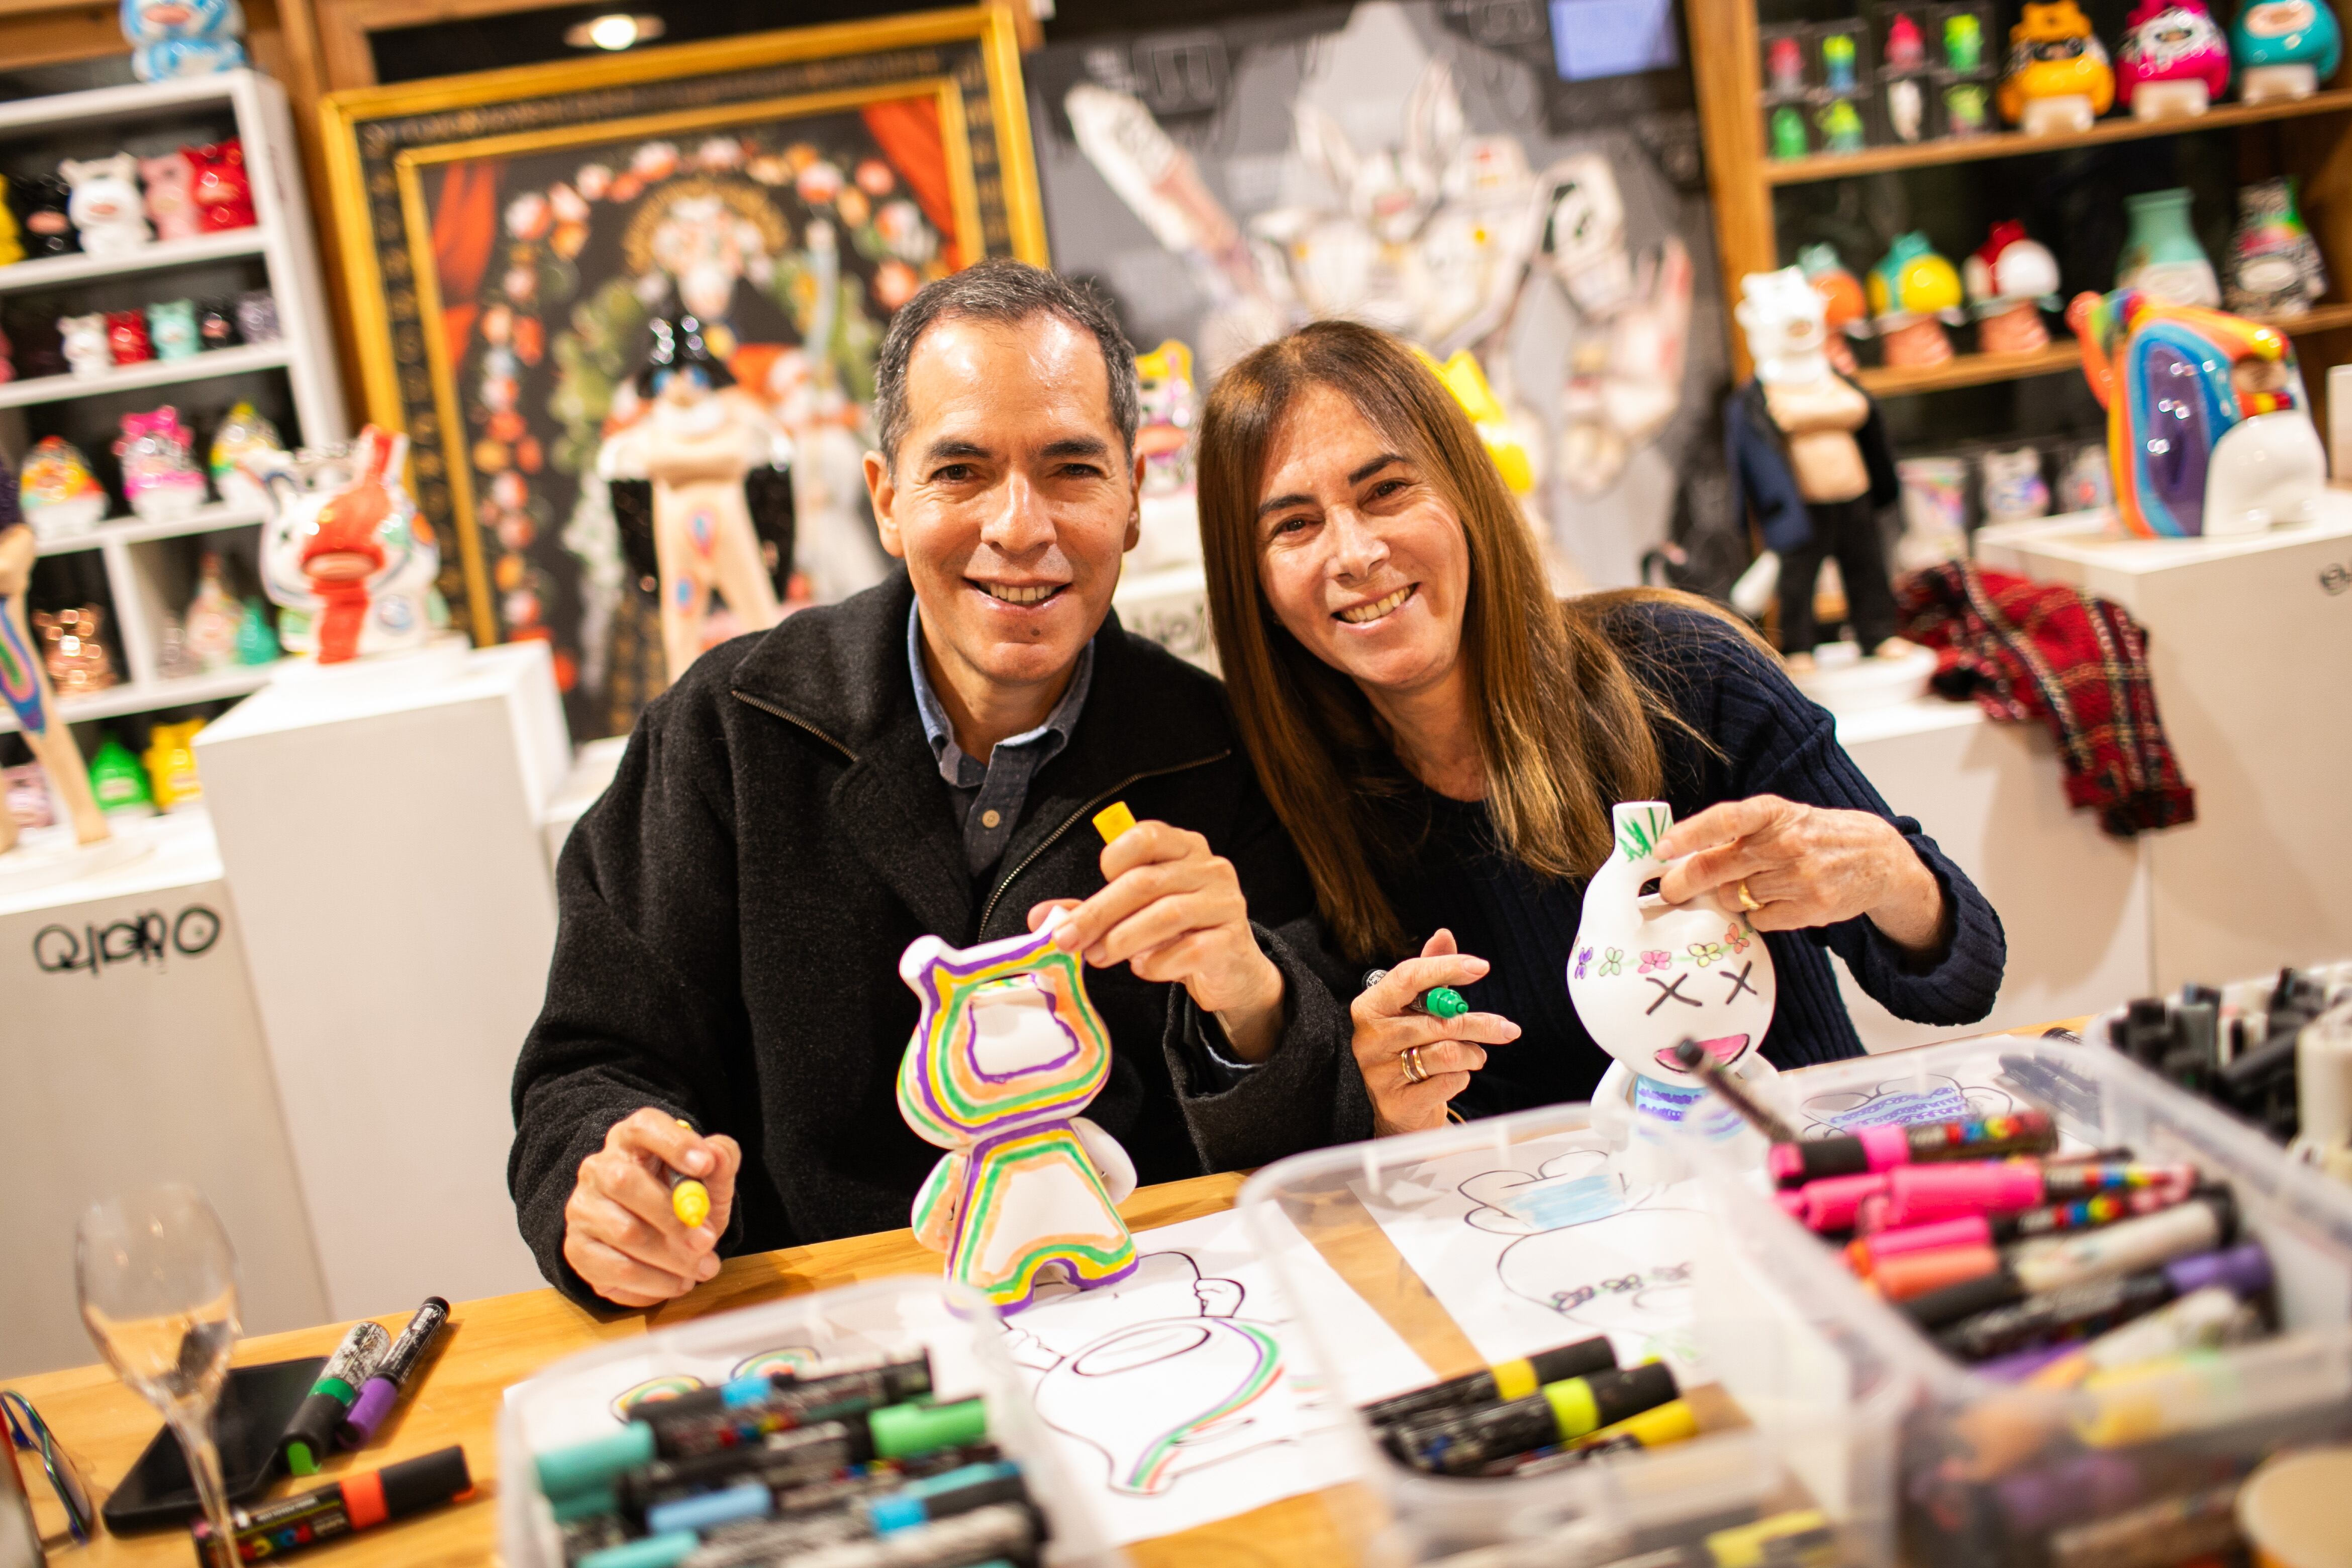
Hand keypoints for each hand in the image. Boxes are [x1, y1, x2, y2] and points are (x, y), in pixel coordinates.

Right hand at [562, 1108, 741, 1308]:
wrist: (653, 1238)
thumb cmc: (681, 1198)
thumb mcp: (709, 1179)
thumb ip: (721, 1161)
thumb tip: (715, 1154)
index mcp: (632, 1139)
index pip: (644, 1127)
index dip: (674, 1144)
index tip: (706, 1165)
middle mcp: (599, 1168)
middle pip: (625, 1182)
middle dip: (673, 1217)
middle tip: (708, 1241)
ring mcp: (583, 1208)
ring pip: (624, 1232)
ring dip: (671, 1257)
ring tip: (702, 1268)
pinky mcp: (577, 1248)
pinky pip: (616, 1269)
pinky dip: (655, 1281)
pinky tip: (678, 1282)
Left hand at [1028, 819, 1286, 1059]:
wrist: (1230, 969)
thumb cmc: (1176, 932)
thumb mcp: (1135, 913)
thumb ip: (1092, 910)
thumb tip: (1039, 917)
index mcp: (1184, 847)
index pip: (1145, 836)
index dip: (1112, 859)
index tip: (1092, 888)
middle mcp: (1210, 868)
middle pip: (1146, 882)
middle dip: (1099, 913)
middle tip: (1068, 941)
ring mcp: (1225, 903)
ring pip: (1167, 914)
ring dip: (1122, 939)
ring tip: (1097, 958)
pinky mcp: (1232, 941)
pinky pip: (1190, 950)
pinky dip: (1158, 962)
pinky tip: (1142, 968)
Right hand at [1351, 929, 1520, 1134]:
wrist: (1398, 1108)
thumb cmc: (1409, 1049)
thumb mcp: (1416, 1009)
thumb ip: (1430, 974)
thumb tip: (1444, 935)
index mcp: (1370, 1006)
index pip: (1409, 976)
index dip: (1447, 968)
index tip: (1481, 967)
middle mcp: (1369, 1036)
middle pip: (1439, 1020)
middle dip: (1480, 1024)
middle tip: (1508, 1029)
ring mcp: (1378, 1071)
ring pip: (1449, 1053)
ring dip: (1473, 1054)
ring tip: (1475, 1056)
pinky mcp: (1396, 1101)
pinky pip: (1448, 1082)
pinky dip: (1461, 1078)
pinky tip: (1454, 1077)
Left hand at [1657, 795, 1947, 953]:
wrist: (1878, 858)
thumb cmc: (1816, 835)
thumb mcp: (1780, 819)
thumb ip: (1736, 834)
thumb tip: (1682, 856)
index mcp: (1774, 813)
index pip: (1725, 820)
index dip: (1689, 834)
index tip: (1661, 848)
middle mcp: (1787, 842)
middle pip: (1718, 868)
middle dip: (1685, 881)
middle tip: (1670, 889)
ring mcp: (1801, 878)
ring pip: (1735, 898)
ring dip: (1730, 896)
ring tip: (1750, 884)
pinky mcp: (1812, 909)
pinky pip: (1760, 919)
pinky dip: (1757, 914)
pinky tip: (1774, 900)